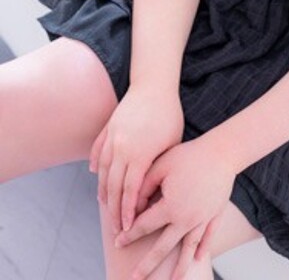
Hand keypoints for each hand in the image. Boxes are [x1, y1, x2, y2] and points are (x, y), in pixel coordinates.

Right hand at [89, 84, 183, 235]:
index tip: (127, 227)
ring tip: (104, 204)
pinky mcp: (108, 128)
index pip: (129, 191)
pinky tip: (94, 174)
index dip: (127, 211)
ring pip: (101, 171)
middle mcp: (121, 149)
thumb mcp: (171, 143)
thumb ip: (158, 167)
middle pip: (112, 186)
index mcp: (138, 155)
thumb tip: (153, 190)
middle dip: (113, 209)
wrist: (154, 85)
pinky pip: (98, 151)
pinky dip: (95, 165)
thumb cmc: (169, 114)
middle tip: (115, 226)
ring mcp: (112, 138)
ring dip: (102, 189)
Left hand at [114, 136, 235, 279]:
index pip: (144, 225)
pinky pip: (208, 236)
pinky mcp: (216, 214)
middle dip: (147, 264)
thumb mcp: (161, 166)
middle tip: (134, 279)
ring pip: (188, 248)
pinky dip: (203, 248)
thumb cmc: (189, 155)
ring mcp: (203, 219)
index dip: (129, 234)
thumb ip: (143, 186)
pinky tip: (198, 259)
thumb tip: (132, 207)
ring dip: (180, 267)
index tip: (117, 243)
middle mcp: (186, 219)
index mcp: (171, 207)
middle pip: (163, 247)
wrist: (223, 151)